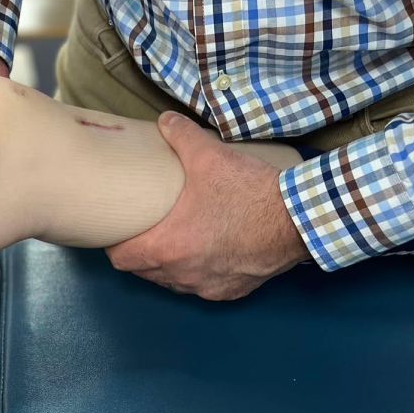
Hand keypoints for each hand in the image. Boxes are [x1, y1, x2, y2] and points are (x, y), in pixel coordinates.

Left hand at [107, 111, 309, 299]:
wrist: (297, 220)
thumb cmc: (248, 193)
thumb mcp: (211, 159)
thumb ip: (182, 138)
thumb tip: (166, 121)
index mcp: (165, 247)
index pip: (121, 259)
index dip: (116, 246)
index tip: (120, 233)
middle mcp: (180, 274)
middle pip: (143, 272)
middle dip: (141, 254)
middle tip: (148, 232)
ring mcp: (204, 287)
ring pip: (172, 282)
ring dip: (169, 265)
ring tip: (177, 241)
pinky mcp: (228, 292)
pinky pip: (203, 287)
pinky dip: (200, 273)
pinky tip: (210, 253)